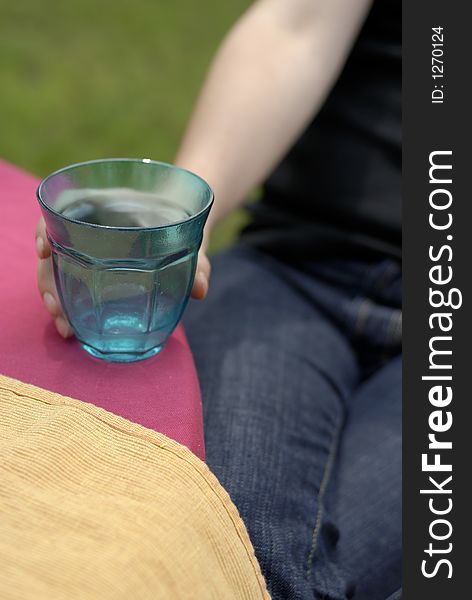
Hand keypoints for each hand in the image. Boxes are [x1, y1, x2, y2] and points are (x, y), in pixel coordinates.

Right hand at [35, 217, 211, 338]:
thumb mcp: (192, 237)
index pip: (63, 209)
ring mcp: (86, 246)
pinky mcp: (90, 267)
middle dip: (48, 281)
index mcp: (107, 205)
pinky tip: (71, 326)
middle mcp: (90, 224)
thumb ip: (198, 261)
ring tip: (66, 328)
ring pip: (56, 269)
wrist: (182, 221)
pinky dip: (67, 305)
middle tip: (58, 311)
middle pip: (53, 247)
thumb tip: (201, 289)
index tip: (43, 250)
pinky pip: (69, 283)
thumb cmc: (182, 222)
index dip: (46, 227)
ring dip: (55, 299)